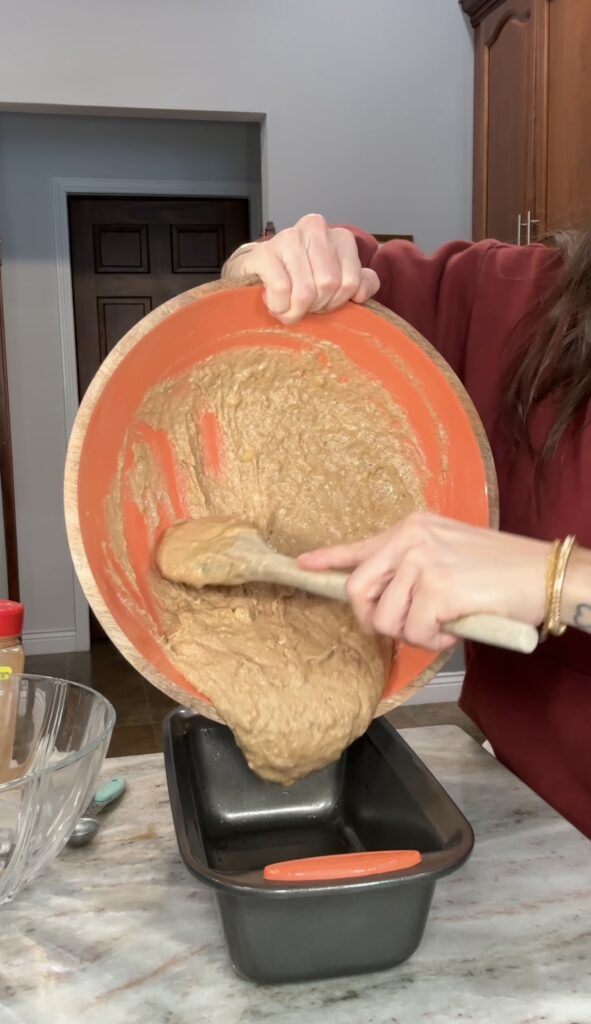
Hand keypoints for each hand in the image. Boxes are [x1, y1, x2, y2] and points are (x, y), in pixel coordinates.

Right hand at [225, 213, 379, 323]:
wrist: (259, 272)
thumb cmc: (303, 279)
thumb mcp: (338, 281)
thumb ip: (361, 283)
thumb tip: (361, 293)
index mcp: (340, 236)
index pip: (350, 281)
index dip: (336, 301)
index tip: (323, 300)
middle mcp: (315, 228)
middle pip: (328, 284)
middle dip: (316, 305)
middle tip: (303, 304)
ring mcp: (288, 237)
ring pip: (305, 291)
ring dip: (295, 310)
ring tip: (287, 305)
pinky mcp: (264, 252)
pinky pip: (281, 289)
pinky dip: (278, 305)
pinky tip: (273, 302)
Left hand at [298, 512, 549, 650]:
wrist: (543, 573)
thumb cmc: (501, 570)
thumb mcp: (448, 553)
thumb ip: (412, 567)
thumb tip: (383, 598)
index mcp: (412, 527)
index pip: (358, 547)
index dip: (328, 561)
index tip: (304, 566)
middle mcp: (411, 538)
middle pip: (358, 590)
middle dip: (374, 619)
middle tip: (402, 628)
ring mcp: (421, 562)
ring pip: (385, 619)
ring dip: (411, 634)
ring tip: (441, 625)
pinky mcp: (436, 589)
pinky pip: (414, 632)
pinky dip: (433, 642)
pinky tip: (454, 629)